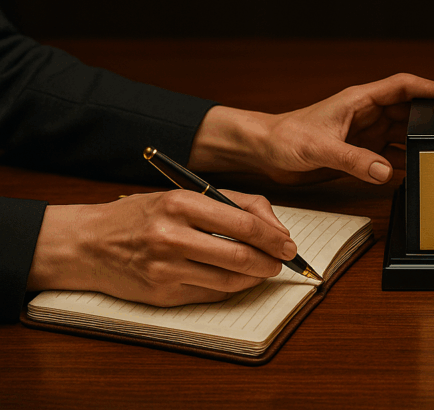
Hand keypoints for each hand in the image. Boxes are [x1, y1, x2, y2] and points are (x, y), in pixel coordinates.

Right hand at [28, 189, 296, 306]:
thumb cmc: (141, 216)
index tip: (288, 243)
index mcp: (180, 204)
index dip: (272, 237)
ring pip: (228, 280)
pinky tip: (236, 279)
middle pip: (239, 256)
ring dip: (254, 278)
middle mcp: (171, 236)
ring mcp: (165, 269)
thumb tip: (275, 227)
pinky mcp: (161, 294)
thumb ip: (233, 204)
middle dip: (270, 262)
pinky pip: (209, 294)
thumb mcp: (183, 196)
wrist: (87, 244)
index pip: (242, 223)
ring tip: (264, 270)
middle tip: (282, 261)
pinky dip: (230, 288)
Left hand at [190, 73, 433, 184]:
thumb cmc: (284, 138)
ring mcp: (364, 133)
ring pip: (403, 133)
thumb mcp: (319, 147)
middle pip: (410, 110)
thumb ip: (352, 159)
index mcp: (360, 100)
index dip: (430, 87)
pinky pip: (390, 155)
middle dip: (432, 117)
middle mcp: (367, 114)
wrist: (262, 152)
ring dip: (420, 141)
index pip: (403, 86)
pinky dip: (405, 161)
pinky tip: (417, 171)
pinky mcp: (359, 152)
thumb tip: (385, 170)